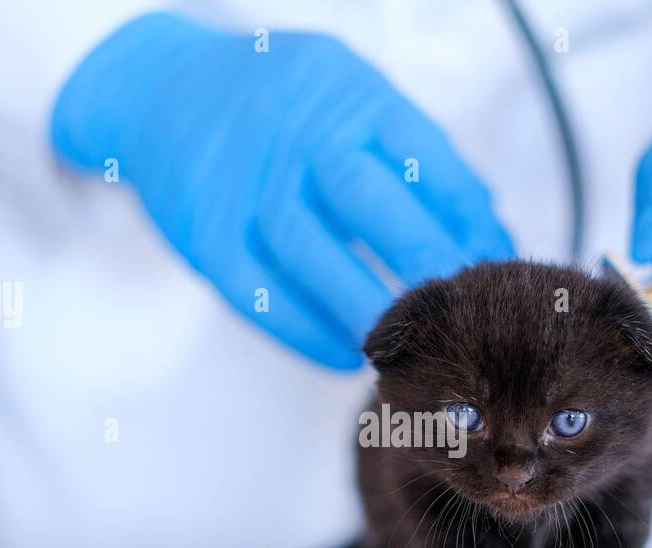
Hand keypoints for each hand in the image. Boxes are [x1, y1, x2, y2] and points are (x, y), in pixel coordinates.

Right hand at [52, 13, 511, 368]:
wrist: (157, 91)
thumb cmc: (278, 107)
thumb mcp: (346, 95)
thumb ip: (408, 154)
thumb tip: (483, 229)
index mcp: (343, 91)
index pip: (421, 156)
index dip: (466, 216)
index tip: (494, 261)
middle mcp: (291, 133)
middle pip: (367, 203)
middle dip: (425, 262)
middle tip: (464, 311)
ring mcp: (243, 185)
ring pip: (312, 254)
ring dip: (369, 307)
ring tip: (412, 343)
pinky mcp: (206, 235)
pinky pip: (261, 294)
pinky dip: (307, 331)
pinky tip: (346, 354)